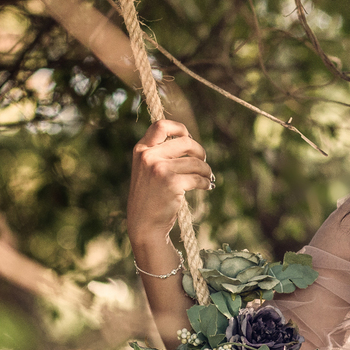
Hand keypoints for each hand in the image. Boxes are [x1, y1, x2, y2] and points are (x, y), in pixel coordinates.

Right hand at [127, 120, 212, 243]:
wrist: (144, 225)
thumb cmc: (149, 197)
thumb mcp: (146, 170)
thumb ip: (160, 153)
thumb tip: (189, 139)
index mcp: (141, 150)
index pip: (160, 125)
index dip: (179, 128)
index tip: (188, 137)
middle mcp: (148, 156)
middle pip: (186, 142)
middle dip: (200, 151)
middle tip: (203, 161)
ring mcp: (159, 169)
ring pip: (196, 162)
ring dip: (206, 170)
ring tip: (208, 177)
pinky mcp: (172, 183)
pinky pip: (198, 178)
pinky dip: (206, 182)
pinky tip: (208, 186)